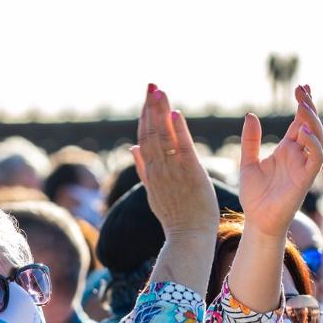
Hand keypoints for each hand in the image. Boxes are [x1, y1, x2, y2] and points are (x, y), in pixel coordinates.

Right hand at [131, 83, 219, 239]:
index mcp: (150, 171)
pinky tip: (175, 112)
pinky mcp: (189, 174)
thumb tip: (132, 147)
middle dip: (150, 107)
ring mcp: (172, 171)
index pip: (145, 138)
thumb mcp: (154, 191)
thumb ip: (143, 168)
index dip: (145, 116)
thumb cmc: (176, 216)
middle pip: (151, 132)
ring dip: (160, 112)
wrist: (187, 237)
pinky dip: (177, 130)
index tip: (146, 97)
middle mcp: (158, 169)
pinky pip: (181, 148)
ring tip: (158, 91)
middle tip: (151, 85)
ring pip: (162, 136)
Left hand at [239, 85, 322, 238]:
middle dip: (309, 107)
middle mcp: (298, 155)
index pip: (300, 121)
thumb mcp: (247, 163)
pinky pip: (315, 158)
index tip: (301, 86)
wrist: (257, 221)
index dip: (303, 104)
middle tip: (302, 90)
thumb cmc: (255, 196)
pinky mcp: (305, 179)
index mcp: (287, 150)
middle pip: (311, 125)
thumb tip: (251, 115)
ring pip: (318, 138)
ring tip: (302, 106)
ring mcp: (303, 166)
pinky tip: (301, 132)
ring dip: (312, 121)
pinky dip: (312, 144)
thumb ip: (250, 140)